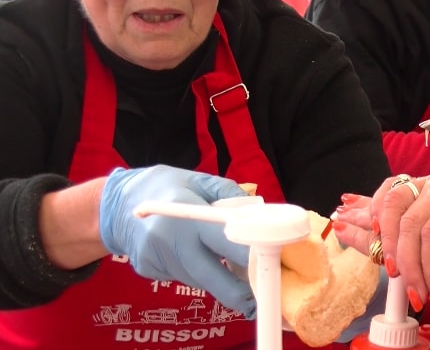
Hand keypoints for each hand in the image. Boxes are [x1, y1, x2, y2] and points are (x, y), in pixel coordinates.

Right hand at [99, 165, 254, 316]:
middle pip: (210, 276)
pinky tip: (190, 254)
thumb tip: (258, 212)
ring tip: (224, 262)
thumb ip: (229, 194)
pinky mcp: (148, 271)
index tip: (266, 267)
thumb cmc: (164, 187)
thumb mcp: (198, 179)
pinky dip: (194, 271)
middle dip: (236, 292)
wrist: (115, 202)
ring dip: (216, 276)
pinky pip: (182, 277)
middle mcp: (170, 241)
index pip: (225, 241)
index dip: (248, 256)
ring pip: (199, 279)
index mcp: (187, 215)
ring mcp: (157, 259)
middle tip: (255, 299)